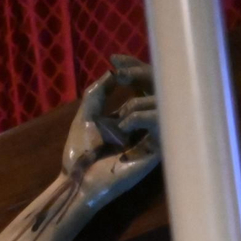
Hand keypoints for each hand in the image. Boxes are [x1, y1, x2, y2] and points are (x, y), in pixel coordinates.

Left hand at [64, 55, 159, 205]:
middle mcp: (149, 123)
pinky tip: (122, 126)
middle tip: (121, 74)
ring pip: (163, 101)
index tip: (115, 59)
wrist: (77, 182)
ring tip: (117, 120)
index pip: (145, 84)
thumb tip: (113, 71)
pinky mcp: (160, 149)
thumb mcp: (86, 116)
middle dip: (141, 73)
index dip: (134, 67)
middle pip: (161, 86)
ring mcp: (156, 136)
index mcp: (134, 115)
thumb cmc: (81, 154)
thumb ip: (98, 93)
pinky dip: (140, 116)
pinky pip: (161, 120)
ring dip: (136, 103)